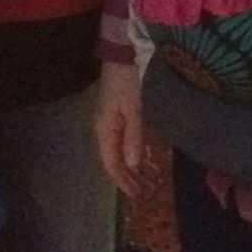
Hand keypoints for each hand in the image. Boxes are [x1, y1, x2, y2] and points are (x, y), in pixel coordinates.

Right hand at [94, 62, 144, 198]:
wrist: (122, 56)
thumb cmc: (127, 82)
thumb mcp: (134, 109)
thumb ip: (133, 136)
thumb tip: (132, 164)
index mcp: (104, 130)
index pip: (112, 164)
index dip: (123, 181)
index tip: (136, 195)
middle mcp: (104, 130)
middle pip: (114, 161)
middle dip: (128, 178)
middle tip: (144, 193)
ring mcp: (110, 124)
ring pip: (119, 153)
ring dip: (131, 167)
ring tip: (146, 181)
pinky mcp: (118, 117)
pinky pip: (123, 142)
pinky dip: (133, 153)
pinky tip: (143, 160)